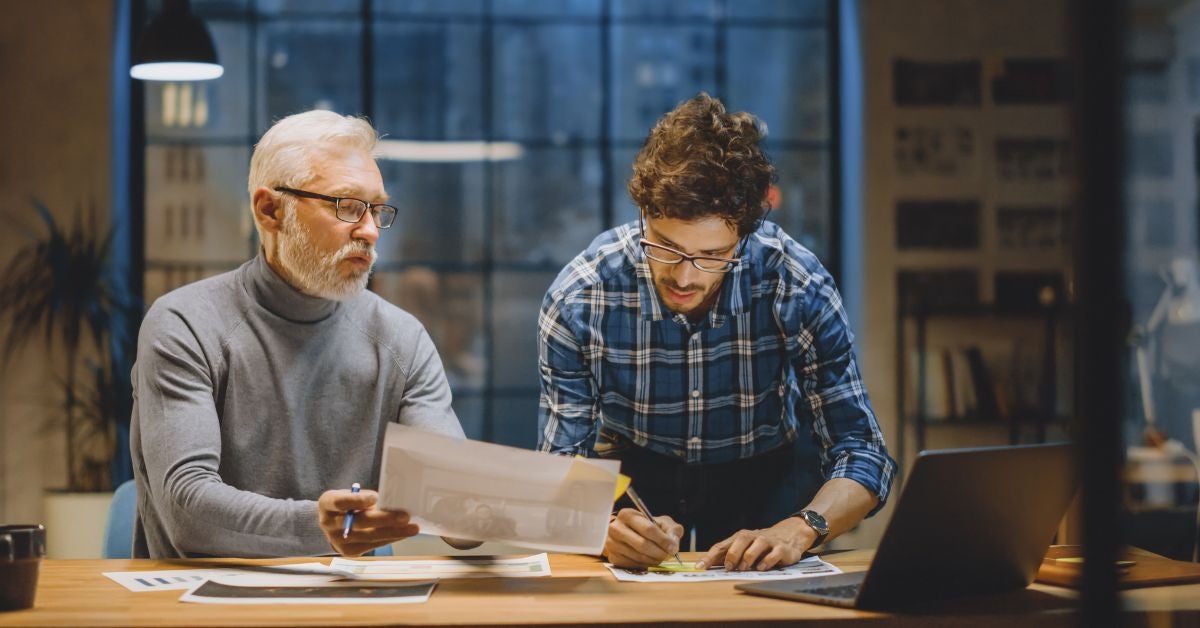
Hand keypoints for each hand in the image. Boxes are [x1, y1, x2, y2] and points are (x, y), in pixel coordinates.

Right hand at [317, 488, 419, 555]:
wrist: (332, 522)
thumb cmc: (347, 503)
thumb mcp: (349, 494)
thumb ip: (365, 497)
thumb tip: (394, 499)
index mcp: (327, 504)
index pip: (340, 502)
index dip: (357, 500)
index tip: (375, 497)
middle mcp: (329, 523)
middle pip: (359, 522)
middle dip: (385, 519)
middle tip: (405, 516)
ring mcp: (338, 540)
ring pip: (369, 537)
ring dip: (394, 532)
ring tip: (412, 528)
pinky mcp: (349, 552)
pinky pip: (373, 545)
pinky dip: (390, 539)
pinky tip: (403, 534)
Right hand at [604, 508, 683, 567]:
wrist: (627, 533)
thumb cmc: (645, 526)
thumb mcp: (660, 522)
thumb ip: (671, 529)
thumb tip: (673, 542)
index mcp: (628, 514)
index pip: (648, 528)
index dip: (663, 540)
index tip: (673, 547)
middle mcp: (616, 528)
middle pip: (642, 544)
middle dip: (659, 552)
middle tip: (669, 555)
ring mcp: (612, 543)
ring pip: (638, 557)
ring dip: (654, 560)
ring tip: (661, 557)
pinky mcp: (612, 557)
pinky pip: (633, 565)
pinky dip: (645, 565)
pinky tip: (650, 560)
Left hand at [697, 517, 813, 570]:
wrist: (791, 533)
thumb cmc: (762, 543)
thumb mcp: (745, 546)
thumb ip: (729, 554)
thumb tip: (708, 565)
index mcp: (740, 538)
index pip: (721, 546)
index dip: (710, 556)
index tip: (700, 567)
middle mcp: (752, 537)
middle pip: (739, 542)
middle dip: (731, 555)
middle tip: (728, 567)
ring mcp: (767, 542)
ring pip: (755, 547)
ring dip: (747, 558)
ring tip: (743, 568)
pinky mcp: (781, 549)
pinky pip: (772, 555)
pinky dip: (766, 562)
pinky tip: (761, 568)